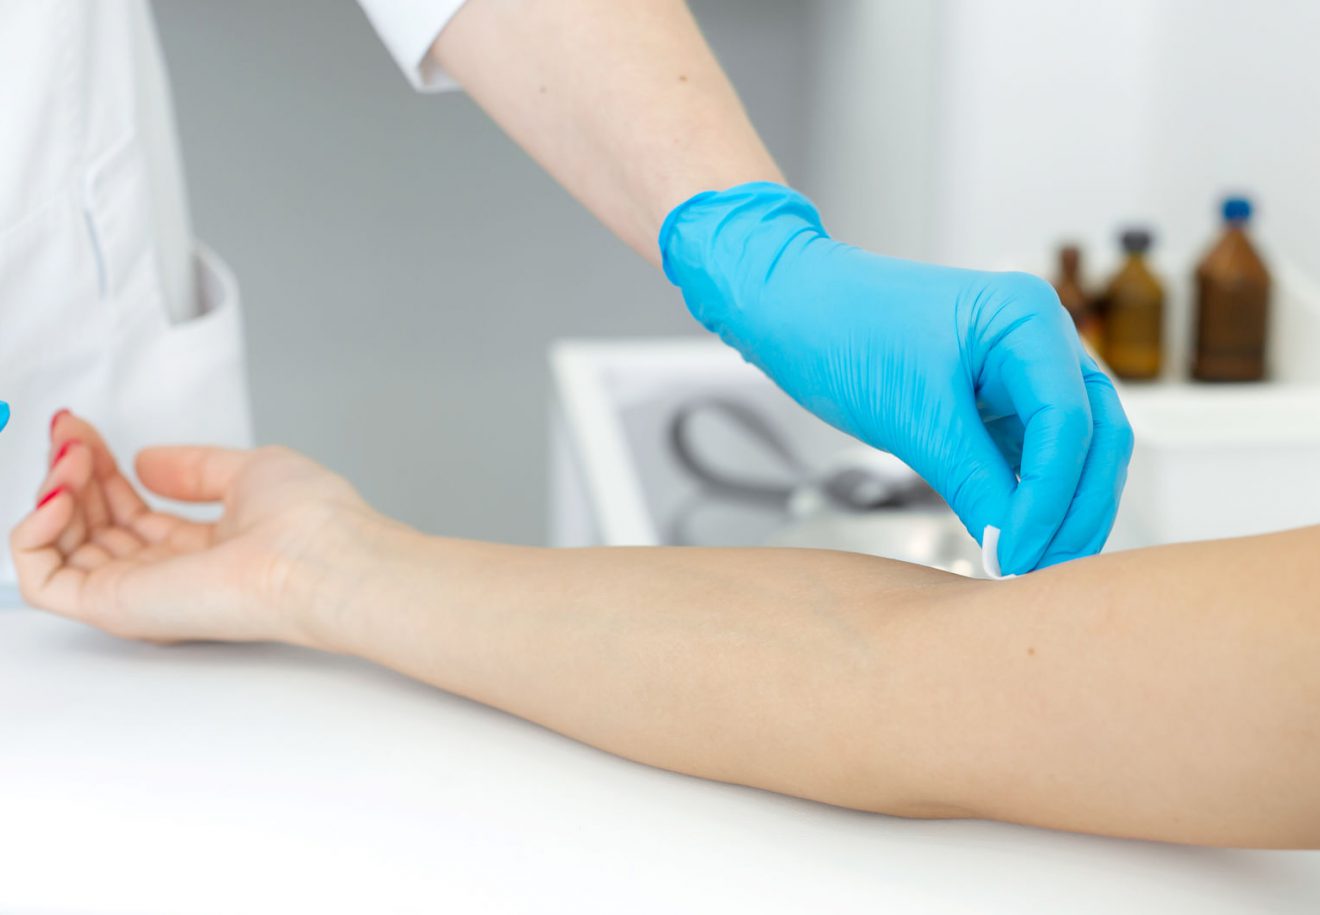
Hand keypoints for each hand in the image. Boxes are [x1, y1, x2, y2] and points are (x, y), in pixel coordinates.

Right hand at [11, 411, 383, 643]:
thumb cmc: (309, 521)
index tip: (80, 425)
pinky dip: (32, 534)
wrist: (322, 557)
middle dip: (70, 469)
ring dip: (52, 491)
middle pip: (90, 524)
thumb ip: (194, 468)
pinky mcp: (116, 606)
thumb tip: (146, 461)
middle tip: (71, 432)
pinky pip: (41, 581)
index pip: (127, 508)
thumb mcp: (248, 471)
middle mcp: (167, 574)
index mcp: (200, 548)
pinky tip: (60, 495)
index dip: (98, 464)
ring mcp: (140, 593)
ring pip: (60, 547)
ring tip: (73, 457)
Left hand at [660, 183, 1132, 573]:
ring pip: (1072, 452)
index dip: (1050, 498)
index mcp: (1029, 320)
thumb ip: (972, 481)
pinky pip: (1032, 456)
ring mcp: (1022, 372)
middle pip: (1095, 437)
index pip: (1070, 423)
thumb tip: (1012, 547)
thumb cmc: (842, 332)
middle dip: (1074, 508)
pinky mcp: (996, 402)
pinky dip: (1028, 498)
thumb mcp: (912, 414)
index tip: (1017, 553)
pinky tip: (1012, 538)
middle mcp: (1040, 342)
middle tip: (1040, 570)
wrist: (792, 307)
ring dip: (1058, 509)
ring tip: (1029, 565)